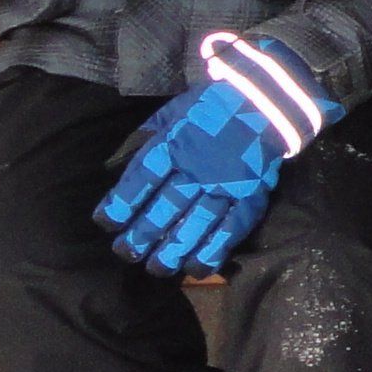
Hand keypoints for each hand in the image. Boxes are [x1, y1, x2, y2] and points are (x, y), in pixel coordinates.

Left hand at [94, 32, 340, 276]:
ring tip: (156, 268)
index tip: (106, 224)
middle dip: (142, 235)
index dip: (120, 205)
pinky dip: (214, 250)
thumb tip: (114, 168)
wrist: (265, 102)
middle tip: (126, 253)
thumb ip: (145, 140)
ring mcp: (226, 184)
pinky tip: (197, 268)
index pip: (141, 180)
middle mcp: (197, 167)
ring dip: (173, 250)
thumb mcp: (171, 113)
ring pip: (196, 223)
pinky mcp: (251, 195)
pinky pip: (231, 229)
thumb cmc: (210, 107)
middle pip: (165, 207)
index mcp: (174, 143)